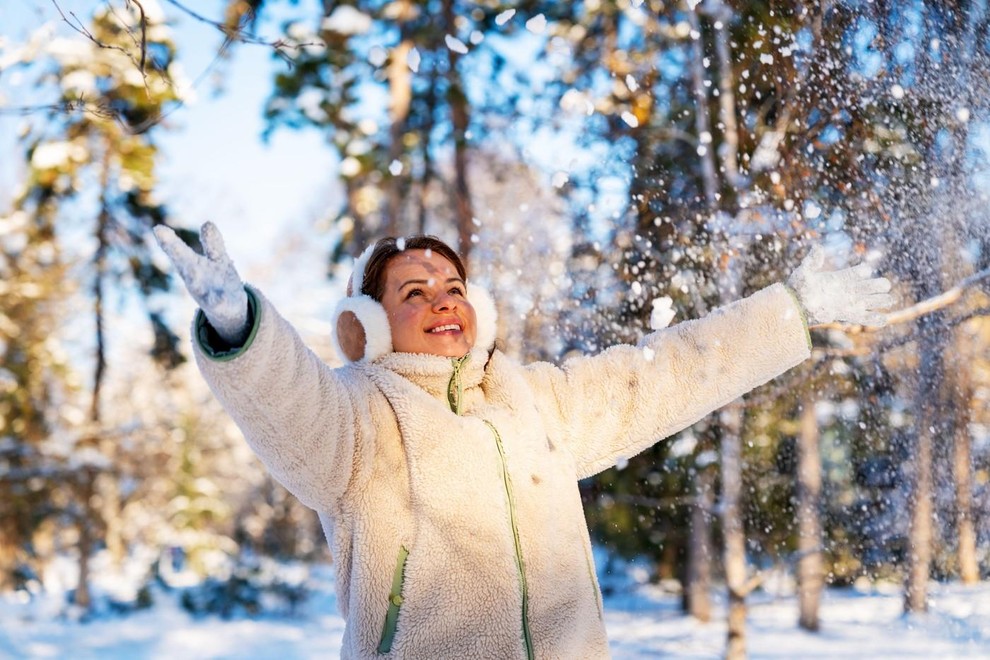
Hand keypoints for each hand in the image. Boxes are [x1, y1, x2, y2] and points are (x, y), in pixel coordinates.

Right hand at [153, 222, 248, 344]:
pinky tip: (218, 300)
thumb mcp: (218, 260)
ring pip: (197, 286)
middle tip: (159, 233)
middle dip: (174, 250)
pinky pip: (217, 303)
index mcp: (192, 266)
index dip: (169, 241)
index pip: (180, 251)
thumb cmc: (219, 282)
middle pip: (183, 264)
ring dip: (193, 278)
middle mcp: (194, 279)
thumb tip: (207, 223)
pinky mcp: (220, 307)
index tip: (157, 229)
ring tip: (190, 270)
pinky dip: (217, 301)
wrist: (231, 312)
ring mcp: (205, 294)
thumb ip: (213, 244)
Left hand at [787, 244, 893, 325]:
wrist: (792, 305)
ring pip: (867, 301)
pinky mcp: (843, 315)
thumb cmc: (797, 287)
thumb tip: (818, 247)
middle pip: (866, 287)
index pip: (856, 272)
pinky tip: (884, 320)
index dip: (860, 271)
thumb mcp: (804, 272)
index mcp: (839, 277)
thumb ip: (812, 261)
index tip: (864, 270)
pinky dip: (872, 319)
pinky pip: (861, 317)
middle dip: (877, 286)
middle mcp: (845, 290)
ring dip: (879, 301)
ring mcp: (845, 303)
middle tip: (886, 284)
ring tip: (891, 300)